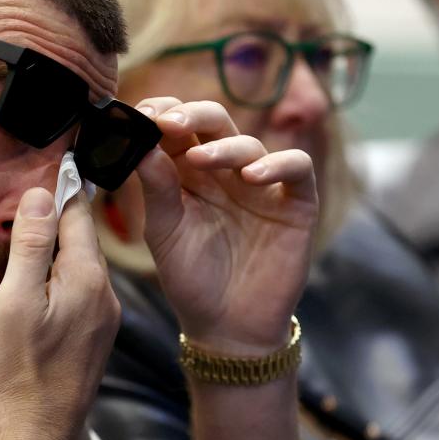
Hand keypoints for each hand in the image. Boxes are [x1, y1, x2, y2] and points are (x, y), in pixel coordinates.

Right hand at [0, 186, 120, 439]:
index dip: (64, 183)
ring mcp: (104, 318)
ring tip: (37, 224)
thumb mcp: (15, 300)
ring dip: (60, 244)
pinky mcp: (95, 338)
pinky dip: (62, 273)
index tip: (60, 152)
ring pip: (81, 264)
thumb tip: (43, 193)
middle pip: (83, 236)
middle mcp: (105, 294)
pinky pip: (81, 289)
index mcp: (87, 278)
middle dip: (62, 211)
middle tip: (43, 180)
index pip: (78, 213)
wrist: (35, 436)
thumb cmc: (18, 370)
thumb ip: (31, 245)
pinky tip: (43, 276)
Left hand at [134, 98, 317, 353]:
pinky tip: (253, 177)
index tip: (142, 114)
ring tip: (203, 159)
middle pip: (216, 122)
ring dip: (225, 146)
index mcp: (190, 173)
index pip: (179, 127)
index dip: (163, 112)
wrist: (228, 327)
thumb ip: (156, 187)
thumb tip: (141, 142)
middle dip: (192, 115)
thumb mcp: (165, 231)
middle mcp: (226, 172)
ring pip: (251, 144)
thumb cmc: (192, 279)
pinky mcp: (296, 203)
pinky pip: (297, 168)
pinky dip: (278, 164)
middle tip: (169, 122)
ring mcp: (264, 185)